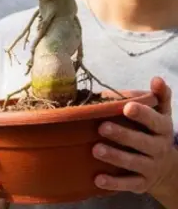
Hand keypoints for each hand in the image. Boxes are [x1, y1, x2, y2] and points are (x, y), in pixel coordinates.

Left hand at [93, 77, 176, 195]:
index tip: (126, 106)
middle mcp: (158, 148)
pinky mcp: (142, 184)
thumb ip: (157, 97)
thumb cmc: (154, 133)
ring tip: (95, 149)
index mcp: (162, 129)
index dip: (142, 114)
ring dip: (115, 157)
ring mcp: (151, 167)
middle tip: (102, 127)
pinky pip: (128, 184)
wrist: (166, 169)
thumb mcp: (161, 114)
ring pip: (134, 163)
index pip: (155, 121)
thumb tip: (156, 78)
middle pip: (142, 142)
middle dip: (123, 135)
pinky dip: (113, 183)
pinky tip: (97, 178)